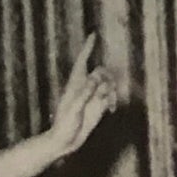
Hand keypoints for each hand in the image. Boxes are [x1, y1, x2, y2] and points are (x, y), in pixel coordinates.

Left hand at [47, 34, 117, 159]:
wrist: (63, 143)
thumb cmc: (63, 125)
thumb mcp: (73, 109)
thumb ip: (85, 93)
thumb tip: (96, 77)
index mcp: (75, 84)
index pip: (82, 61)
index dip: (88, 48)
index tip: (93, 34)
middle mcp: (85, 87)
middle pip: (100, 71)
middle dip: (105, 77)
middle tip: (104, 90)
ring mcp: (92, 96)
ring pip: (108, 82)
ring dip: (111, 89)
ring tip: (108, 103)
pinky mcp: (99, 106)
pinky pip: (111, 95)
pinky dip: (113, 100)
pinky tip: (112, 109)